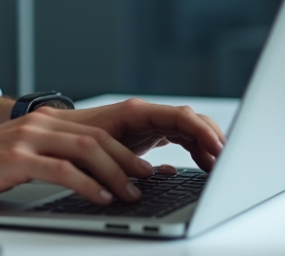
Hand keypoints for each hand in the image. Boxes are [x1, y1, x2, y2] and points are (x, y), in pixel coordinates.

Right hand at [0, 98, 224, 209]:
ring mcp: (25, 139)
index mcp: (39, 123)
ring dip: (115, 172)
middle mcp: (36, 125)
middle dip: (128, 158)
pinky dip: (87, 184)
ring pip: (85, 149)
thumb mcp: (15, 159)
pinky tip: (100, 198)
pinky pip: (62, 169)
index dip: (125, 147)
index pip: (93, 130)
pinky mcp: (14, 158)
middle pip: (96, 136)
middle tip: (149, 179)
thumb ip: (46, 159)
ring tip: (132, 192)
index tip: (146, 167)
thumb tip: (82, 178)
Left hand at [53, 98, 225, 171]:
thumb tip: (150, 174)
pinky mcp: (148, 134)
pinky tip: (201, 165)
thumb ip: (121, 157)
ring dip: (206, 146)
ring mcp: (148, 123)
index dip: (203, 133)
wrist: (57, 132)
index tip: (220, 151)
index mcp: (136, 111)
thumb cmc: (73, 138)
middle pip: (191, 121)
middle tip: (227, 163)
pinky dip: (194, 150)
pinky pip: (180, 138)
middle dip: (213, 139)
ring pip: (188, 129)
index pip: (181, 116)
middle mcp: (145, 114)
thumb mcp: (96, 148)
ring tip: (218, 168)